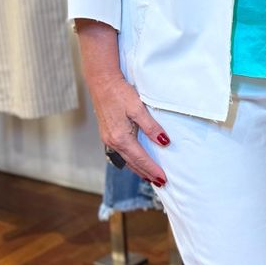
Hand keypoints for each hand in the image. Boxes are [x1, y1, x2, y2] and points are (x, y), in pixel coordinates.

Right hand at [90, 69, 168, 186]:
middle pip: (132, 163)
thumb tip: (164, 142)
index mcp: (120, 138)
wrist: (101, 82)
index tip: (163, 179)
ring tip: (150, 176)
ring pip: (125, 159)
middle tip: (160, 183)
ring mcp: (108, 139)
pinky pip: (120, 153)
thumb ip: (151, 127)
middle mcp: (112, 142)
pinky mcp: (107, 134)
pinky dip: (130, 160)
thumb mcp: (138, 108)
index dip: (153, 170)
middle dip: (147, 174)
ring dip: (138, 169)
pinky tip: (135, 160)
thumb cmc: (119, 92)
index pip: (141, 159)